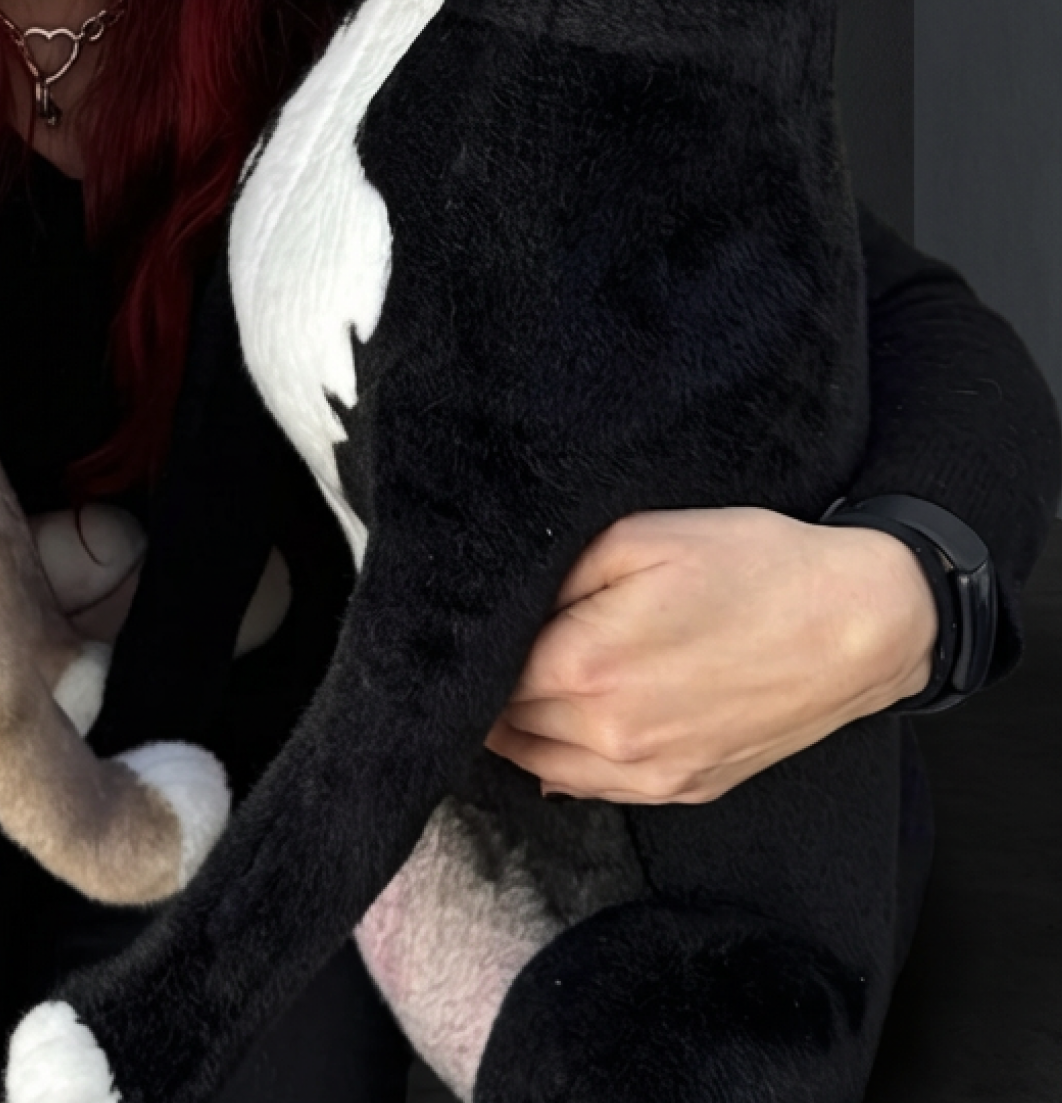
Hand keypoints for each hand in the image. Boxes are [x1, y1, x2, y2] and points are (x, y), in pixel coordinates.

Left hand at [484, 507, 936, 803]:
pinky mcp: (684, 787)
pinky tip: (552, 728)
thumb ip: (555, 575)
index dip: (469, 649)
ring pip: (537, 765)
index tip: (464, 625)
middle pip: (502, 724)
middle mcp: (610, 732)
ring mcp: (650, 771)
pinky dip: (558, 763)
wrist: (860, 622)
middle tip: (483, 649)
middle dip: (486, 689)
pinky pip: (590, 790)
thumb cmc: (754, 565)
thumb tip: (499, 609)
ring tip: (511, 684)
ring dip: (514, 731)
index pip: (483, 676)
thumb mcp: (638, 535)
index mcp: (586, 664)